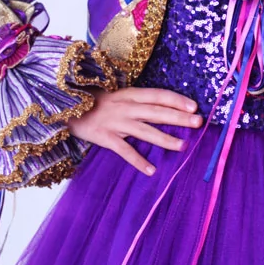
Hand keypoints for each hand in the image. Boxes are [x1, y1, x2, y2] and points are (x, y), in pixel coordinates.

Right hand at [67, 86, 203, 175]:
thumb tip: (163, 109)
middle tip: (198, 122)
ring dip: (165, 138)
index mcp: (130, 94)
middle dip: (178, 117)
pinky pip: (124, 151)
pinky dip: (138, 161)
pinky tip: (151, 170)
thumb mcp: (117, 96)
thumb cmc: (95, 102)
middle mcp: (125, 107)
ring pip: (145, 131)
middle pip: (156, 112)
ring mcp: (115, 122)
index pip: (158, 95)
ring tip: (183, 146)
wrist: (64, 107)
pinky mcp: (105, 137)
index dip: (177, 100)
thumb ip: (138, 102)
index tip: (194, 106)